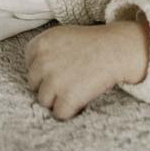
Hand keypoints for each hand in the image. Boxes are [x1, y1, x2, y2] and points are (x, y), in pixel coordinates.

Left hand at [24, 21, 147, 120]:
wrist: (119, 50)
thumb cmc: (94, 44)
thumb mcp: (63, 36)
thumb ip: (44, 53)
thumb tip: (35, 78)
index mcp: (40, 44)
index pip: (30, 67)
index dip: (46, 72)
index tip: (63, 69)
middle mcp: (42, 62)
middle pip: (35, 85)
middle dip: (50, 86)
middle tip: (72, 80)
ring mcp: (53, 81)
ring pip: (45, 101)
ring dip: (59, 99)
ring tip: (78, 89)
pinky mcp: (66, 98)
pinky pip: (59, 114)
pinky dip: (71, 111)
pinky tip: (82, 99)